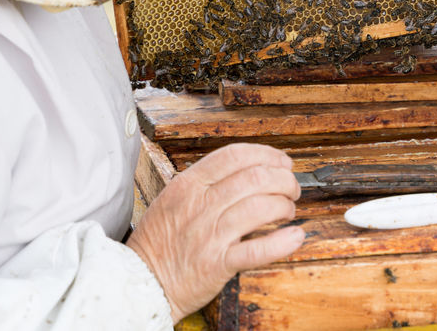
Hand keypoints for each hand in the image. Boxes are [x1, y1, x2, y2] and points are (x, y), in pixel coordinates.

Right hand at [127, 143, 303, 320]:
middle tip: (290, 188)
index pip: (234, 155)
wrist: (142, 281)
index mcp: (188, 185)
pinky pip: (257, 250)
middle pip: (255, 178)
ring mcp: (209, 235)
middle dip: (283, 180)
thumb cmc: (160, 240)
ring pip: (260, 208)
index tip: (282, 162)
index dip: (267, 155)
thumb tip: (250, 169)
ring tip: (287, 211)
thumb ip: (206, 182)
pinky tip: (294, 236)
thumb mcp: (173, 197)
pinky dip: (282, 242)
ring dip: (284, 206)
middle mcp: (199, 206)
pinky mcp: (217, 265)